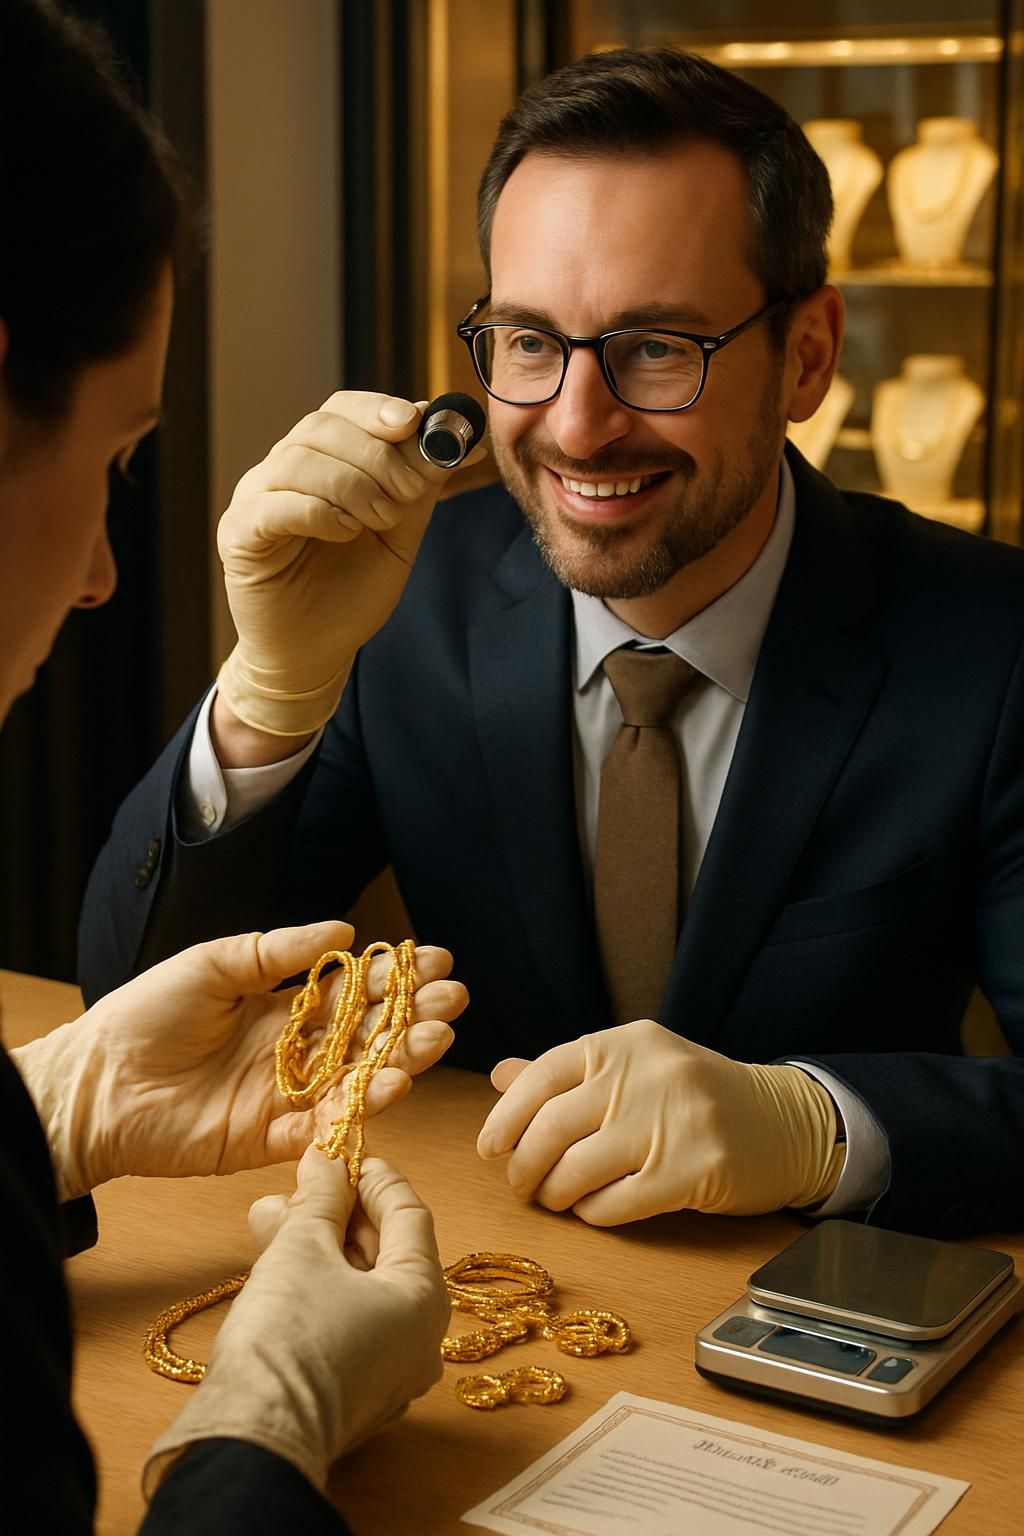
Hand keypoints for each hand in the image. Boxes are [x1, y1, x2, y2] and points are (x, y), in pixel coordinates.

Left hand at [13, 921, 466, 1198]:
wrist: (94, 1083)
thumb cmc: (146, 1015)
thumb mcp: (214, 964)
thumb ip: (279, 951)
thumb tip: (345, 929)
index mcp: (282, 1005)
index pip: (353, 989)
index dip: (394, 976)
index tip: (436, 959)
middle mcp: (294, 1050)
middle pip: (367, 1034)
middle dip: (413, 1015)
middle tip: (453, 999)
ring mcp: (286, 1095)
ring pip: (357, 1078)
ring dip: (401, 1060)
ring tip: (438, 1039)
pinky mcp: (270, 1138)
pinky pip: (326, 1126)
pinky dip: (361, 1109)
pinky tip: (394, 1086)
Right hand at [144, 1151, 448, 1493]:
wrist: (251, 1439)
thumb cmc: (286, 1338)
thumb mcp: (302, 1246)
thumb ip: (321, 1198)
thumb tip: (326, 1161)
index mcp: (425, 1298)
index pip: (409, 1215)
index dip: (374, 1177)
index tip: (343, 1155)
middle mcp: (420, 1339)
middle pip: (385, 1253)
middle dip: (337, 1212)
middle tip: (301, 1184)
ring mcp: (389, 1373)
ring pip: (361, 1288)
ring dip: (319, 1247)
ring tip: (271, 1216)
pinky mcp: (354, 1394)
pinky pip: (348, 1323)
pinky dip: (319, 1287)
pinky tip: (277, 1262)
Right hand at [216, 390, 485, 736]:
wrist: (315, 653)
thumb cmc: (352, 592)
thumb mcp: (399, 535)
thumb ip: (420, 488)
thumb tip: (462, 440)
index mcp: (321, 461)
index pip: (341, 410)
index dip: (377, 408)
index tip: (415, 421)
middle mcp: (282, 471)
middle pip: (321, 427)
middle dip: (375, 453)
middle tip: (408, 491)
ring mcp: (256, 499)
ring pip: (297, 460)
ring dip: (352, 483)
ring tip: (381, 520)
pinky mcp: (240, 535)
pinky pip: (274, 505)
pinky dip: (318, 510)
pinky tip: (345, 531)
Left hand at [477, 1019, 843, 1223]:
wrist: (785, 1122)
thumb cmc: (695, 1096)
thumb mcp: (635, 1067)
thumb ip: (568, 1074)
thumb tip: (500, 1077)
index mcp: (624, 1043)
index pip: (542, 1076)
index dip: (505, 1116)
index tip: (489, 1147)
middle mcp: (644, 1076)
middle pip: (551, 1128)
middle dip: (523, 1165)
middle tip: (520, 1184)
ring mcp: (671, 1123)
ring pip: (577, 1170)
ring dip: (554, 1194)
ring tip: (555, 1199)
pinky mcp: (692, 1172)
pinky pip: (615, 1204)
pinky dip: (592, 1214)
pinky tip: (594, 1210)